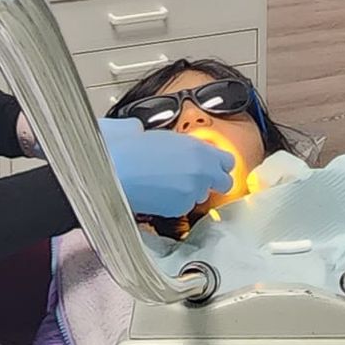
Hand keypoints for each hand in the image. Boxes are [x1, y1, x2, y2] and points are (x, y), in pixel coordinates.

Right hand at [100, 118, 234, 217]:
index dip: (218, 162)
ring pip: (202, 195)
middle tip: (197, 176)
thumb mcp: (164, 135)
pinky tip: (160, 192)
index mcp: (201, 151)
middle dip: (213, 180)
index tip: (212, 163)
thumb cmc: (133, 149)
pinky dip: (176, 201)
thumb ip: (186, 144)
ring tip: (170, 182)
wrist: (116, 170)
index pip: (228, 161)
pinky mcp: (178, 209)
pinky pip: (184, 205)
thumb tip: (186, 147)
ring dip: (191, 190)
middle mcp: (202, 173)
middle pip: (224, 182)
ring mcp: (192, 193)